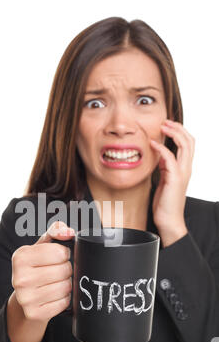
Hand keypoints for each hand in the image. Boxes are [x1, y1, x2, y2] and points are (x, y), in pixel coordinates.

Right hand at [11, 221, 74, 321]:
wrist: (25, 299)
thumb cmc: (36, 268)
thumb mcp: (41, 247)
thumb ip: (55, 232)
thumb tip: (68, 232)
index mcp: (20, 257)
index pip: (60, 252)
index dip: (64, 254)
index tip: (58, 257)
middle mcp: (19, 277)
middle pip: (64, 270)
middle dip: (66, 270)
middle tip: (58, 272)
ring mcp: (25, 297)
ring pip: (65, 287)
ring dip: (66, 285)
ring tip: (57, 283)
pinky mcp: (34, 313)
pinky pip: (63, 303)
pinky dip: (64, 299)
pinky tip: (55, 296)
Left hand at [149, 119, 194, 245]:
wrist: (168, 220)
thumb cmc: (164, 203)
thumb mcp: (164, 180)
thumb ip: (164, 167)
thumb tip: (158, 156)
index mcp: (184, 168)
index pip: (188, 144)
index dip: (179, 132)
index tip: (166, 125)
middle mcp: (186, 168)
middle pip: (190, 141)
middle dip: (178, 127)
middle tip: (165, 121)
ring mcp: (182, 173)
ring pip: (185, 145)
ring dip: (173, 133)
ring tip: (162, 126)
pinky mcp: (174, 178)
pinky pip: (170, 158)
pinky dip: (162, 148)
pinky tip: (152, 144)